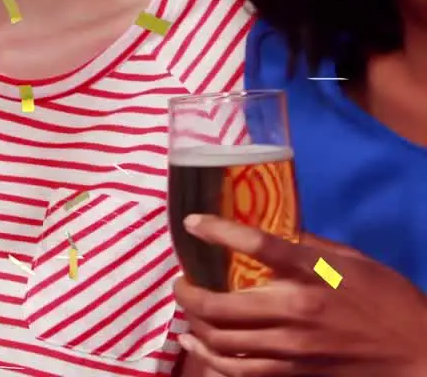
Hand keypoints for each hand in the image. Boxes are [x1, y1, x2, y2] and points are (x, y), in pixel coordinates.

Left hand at [173, 214, 426, 375]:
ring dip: (194, 323)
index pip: (256, 245)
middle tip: (182, 281)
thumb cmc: (386, 298)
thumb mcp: (352, 259)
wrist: (416, 351)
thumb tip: (269, 230)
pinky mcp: (293, 372)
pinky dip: (210, 357)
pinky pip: (239, 370)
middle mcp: (295, 310)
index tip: (191, 224)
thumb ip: (308, 245)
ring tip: (188, 308)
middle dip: (188, 293)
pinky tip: (194, 343)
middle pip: (221, 305)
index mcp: (312, 273)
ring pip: (222, 340)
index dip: (217, 231)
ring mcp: (291, 347)